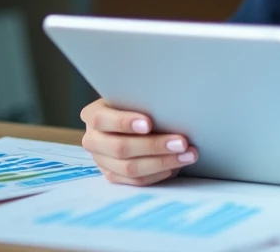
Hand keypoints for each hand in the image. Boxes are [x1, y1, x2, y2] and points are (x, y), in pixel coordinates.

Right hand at [80, 98, 197, 185]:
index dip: (124, 122)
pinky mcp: (113, 176)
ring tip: (187, 155)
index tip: (149, 123)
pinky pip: (136, 181)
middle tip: (182, 142)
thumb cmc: (136, 103)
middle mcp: (92, 140)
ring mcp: (101, 161)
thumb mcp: (134, 97)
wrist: (128, 120)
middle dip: (154, 146)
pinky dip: (157, 174)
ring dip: (162, 162)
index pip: (102, 119)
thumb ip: (143, 102)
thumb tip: (170, 108)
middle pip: (120, 148)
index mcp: (92, 115)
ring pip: (130, 168)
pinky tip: (175, 167)